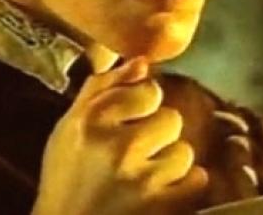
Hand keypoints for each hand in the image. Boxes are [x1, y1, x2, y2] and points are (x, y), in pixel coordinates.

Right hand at [31, 57, 208, 214]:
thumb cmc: (66, 177)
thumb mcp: (70, 126)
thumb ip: (103, 87)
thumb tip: (142, 62)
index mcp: (92, 121)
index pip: (150, 91)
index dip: (145, 103)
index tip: (133, 117)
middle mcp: (117, 147)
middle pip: (171, 119)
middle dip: (158, 134)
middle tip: (137, 151)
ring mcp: (140, 180)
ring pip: (183, 152)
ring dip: (170, 162)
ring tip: (148, 173)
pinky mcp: (159, 208)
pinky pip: (197, 180)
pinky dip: (185, 185)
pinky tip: (164, 189)